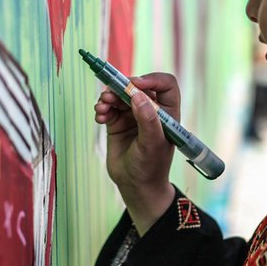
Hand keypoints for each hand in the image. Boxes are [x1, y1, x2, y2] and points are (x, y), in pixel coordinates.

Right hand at [92, 72, 179, 233]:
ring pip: (120, 95)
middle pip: (138, 86)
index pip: (166, 85)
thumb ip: (147, 119)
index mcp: (167, 113)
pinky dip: (102, 108)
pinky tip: (100, 117)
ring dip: (109, 97)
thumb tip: (137, 94)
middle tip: (109, 92)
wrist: (134, 186)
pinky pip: (108, 108)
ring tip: (101, 106)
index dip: (153, 79)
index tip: (136, 84)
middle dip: (122, 86)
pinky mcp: (117, 123)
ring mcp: (133, 116)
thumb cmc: (150, 166)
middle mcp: (151, 111)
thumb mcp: (152, 144)